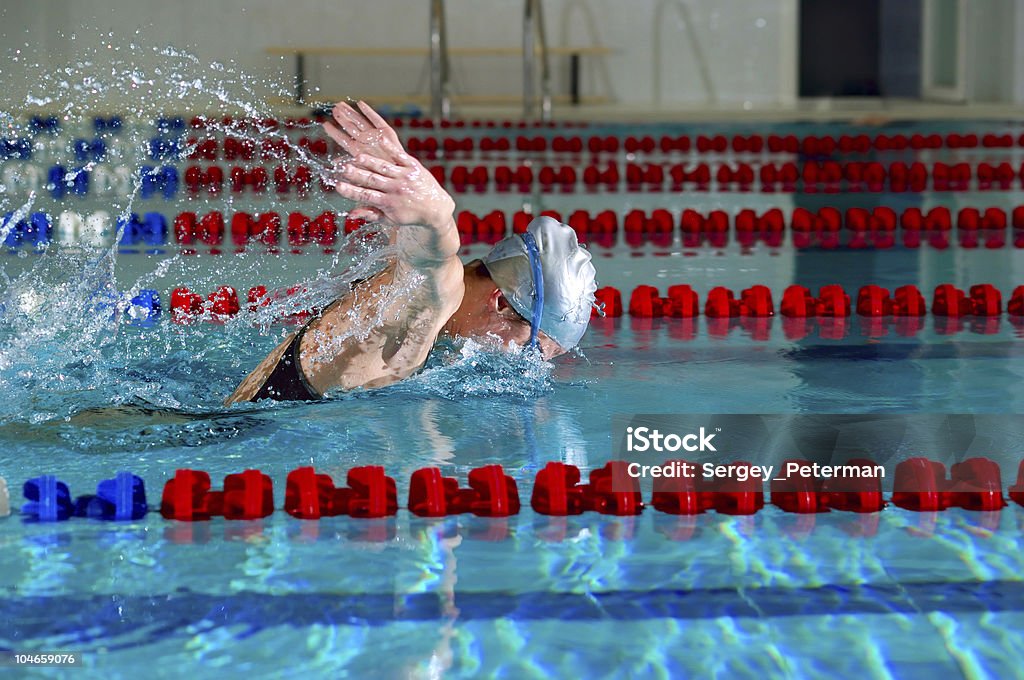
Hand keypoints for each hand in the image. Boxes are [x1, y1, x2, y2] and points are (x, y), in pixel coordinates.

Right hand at [324, 101, 454, 227]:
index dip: (351, 191)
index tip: (338, 186)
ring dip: (370, 161)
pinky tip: (378, 140)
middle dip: (357, 175)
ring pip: (384, 167)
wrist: (436, 209)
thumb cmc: (410, 215)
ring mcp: (405, 177)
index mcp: (388, 203)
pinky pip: (400, 156)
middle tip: (343, 168)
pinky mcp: (414, 167)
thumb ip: (370, 214)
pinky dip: (389, 148)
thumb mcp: (391, 219)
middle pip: (372, 180)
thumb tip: (350, 214)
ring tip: (357, 155)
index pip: (366, 196)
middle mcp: (396, 189)